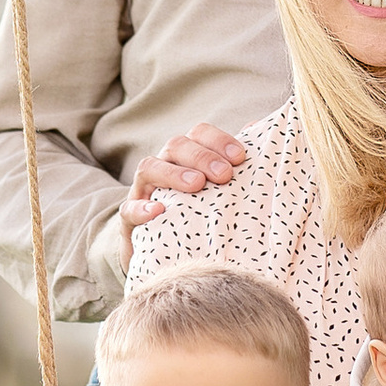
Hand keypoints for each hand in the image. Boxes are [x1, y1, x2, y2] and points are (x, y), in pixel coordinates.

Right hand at [121, 122, 248, 238]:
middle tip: (224, 174)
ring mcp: (143, 192)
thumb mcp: (220, 193)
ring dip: (173, 173)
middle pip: (176, 146)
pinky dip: (141, 208)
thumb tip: (256, 127)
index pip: (199, 134)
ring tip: (196, 185)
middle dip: (202, 156)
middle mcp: (164, 167)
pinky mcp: (130, 221)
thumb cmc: (200, 217)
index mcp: (187, 158)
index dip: (218, 140)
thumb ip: (235, 164)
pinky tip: (157, 211)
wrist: (166, 258)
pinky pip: (128, 210)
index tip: (240, 157)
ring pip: (148, 168)